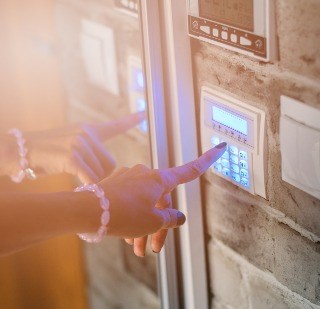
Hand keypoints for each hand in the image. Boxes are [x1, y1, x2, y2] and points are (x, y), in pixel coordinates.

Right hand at [5, 112, 144, 182]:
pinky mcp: (71, 156)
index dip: (131, 120)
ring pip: (102, 174)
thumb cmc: (48, 153)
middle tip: (86, 178)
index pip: (115, 126)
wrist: (22, 150)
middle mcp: (87, 134)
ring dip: (92, 183)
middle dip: (102, 176)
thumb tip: (108, 172)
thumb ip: (90, 154)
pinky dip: (87, 188)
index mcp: (89, 130)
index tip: (144, 113)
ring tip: (76, 178)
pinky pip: (91, 179)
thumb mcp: (71, 146)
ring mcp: (79, 144)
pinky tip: (79, 188)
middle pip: (111, 164)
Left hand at [99, 142, 226, 255]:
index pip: (190, 170)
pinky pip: (131, 202)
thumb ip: (170, 219)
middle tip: (155, 248)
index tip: (220, 147)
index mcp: (159, 179)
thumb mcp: (153, 221)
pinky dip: (132, 218)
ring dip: (144, 227)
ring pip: (145, 204)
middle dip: (160, 226)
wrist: (87, 211)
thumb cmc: (123, 215)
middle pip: (162, 201)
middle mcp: (146, 174)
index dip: (207, 160)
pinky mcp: (117, 184)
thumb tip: (178, 217)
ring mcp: (130, 178)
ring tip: (137, 249)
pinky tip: (127, 237)